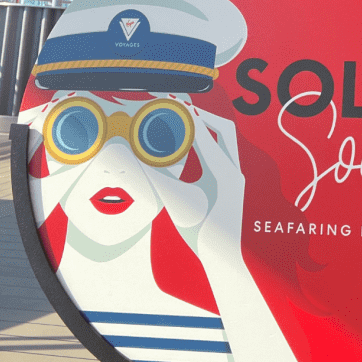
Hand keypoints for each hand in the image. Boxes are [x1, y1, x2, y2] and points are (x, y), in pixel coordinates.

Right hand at [152, 106, 244, 255]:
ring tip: (183, 124)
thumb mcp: (174, 202)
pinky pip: (221, 157)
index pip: (204, 132)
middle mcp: (233, 170)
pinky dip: (206, 147)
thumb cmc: (202, 234)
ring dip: (206, 131)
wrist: (226, 260)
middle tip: (180, 108)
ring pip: (224, 143)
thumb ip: (150, 177)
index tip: (171, 101)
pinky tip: (189, 152)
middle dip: (202, 116)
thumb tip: (126, 159)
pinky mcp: (231, 186)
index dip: (186, 115)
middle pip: (222, 129)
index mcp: (223, 170)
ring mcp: (235, 178)